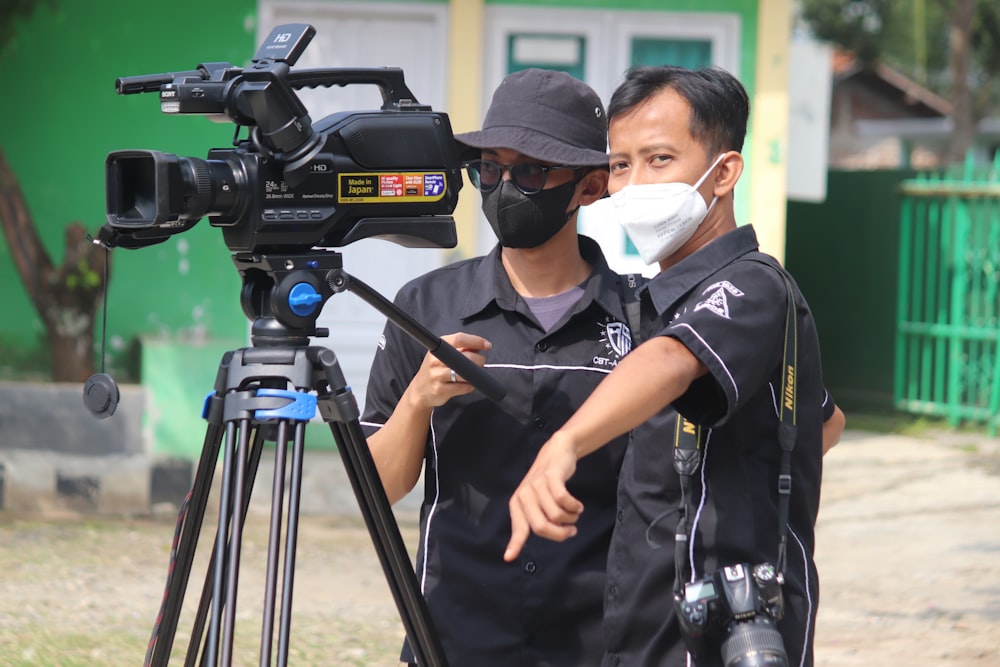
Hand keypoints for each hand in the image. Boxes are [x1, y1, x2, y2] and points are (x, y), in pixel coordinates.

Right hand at [408, 332, 490, 409]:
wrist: (420, 390)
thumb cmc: (436, 370)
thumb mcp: (445, 354)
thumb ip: (462, 348)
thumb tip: (481, 345)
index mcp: (438, 347)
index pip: (459, 338)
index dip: (476, 340)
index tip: (487, 345)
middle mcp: (435, 359)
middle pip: (466, 356)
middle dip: (479, 360)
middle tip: (480, 363)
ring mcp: (436, 375)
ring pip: (464, 373)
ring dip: (473, 375)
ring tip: (472, 375)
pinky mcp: (440, 389)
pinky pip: (463, 387)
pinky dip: (469, 386)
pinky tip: (467, 384)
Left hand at [504, 432, 583, 561]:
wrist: (557, 452)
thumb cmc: (549, 482)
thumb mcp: (537, 500)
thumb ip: (538, 518)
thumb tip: (549, 536)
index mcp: (518, 504)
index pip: (518, 528)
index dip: (515, 543)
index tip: (509, 558)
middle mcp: (524, 495)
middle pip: (541, 527)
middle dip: (560, 534)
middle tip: (571, 530)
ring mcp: (536, 485)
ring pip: (556, 515)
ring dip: (570, 518)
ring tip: (575, 512)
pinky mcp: (550, 477)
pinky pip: (563, 500)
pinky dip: (574, 506)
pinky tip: (578, 505)